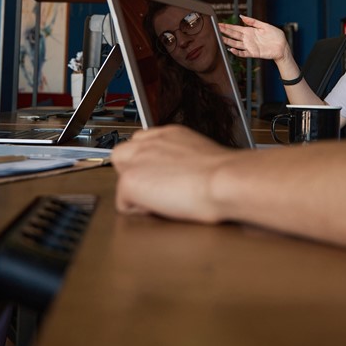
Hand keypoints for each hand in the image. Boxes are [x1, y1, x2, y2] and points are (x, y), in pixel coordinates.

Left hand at [113, 125, 235, 222]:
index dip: (148, 164)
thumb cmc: (225, 175)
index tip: (161, 176)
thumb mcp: (204, 155)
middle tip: (158, 191)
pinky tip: (160, 210)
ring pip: (120, 176)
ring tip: (159, 201)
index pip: (142, 143)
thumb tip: (184, 172)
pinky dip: (139, 211)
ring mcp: (137, 160)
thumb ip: (185, 159)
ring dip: (134, 190)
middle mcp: (150, 142)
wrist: (225, 180)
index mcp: (169, 134)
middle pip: (123, 156)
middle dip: (135, 174)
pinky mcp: (130, 181)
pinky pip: (123, 204)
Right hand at [218, 15, 288, 62]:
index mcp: (250, 31)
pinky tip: (231, 49)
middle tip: (216, 28)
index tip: (220, 24)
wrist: (282, 46)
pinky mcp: (253, 53)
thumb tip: (241, 16)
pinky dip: (236, 52)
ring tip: (220, 38)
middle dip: (225, 31)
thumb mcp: (264, 25)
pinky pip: (243, 53)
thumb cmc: (275, 35)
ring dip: (228, 41)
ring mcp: (249, 46)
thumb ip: (253, 21)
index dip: (228, 26)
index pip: (236, 28)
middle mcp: (248, 39)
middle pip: (233, 35)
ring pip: (235, 44)